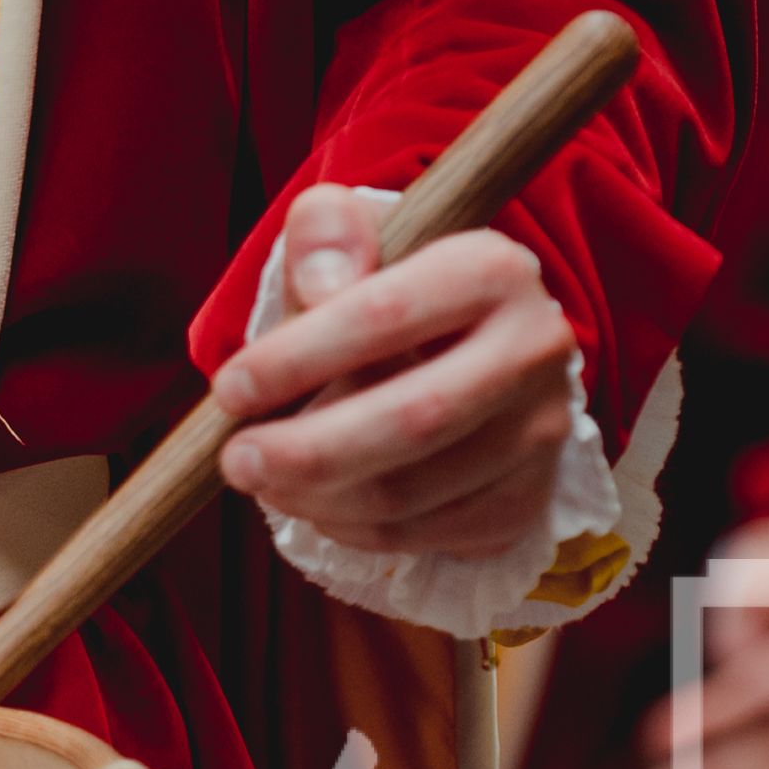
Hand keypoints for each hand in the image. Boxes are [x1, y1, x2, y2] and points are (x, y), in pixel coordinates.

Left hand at [212, 186, 581, 558]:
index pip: (385, 315)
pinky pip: (420, 533)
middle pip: (413, 419)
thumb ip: (327, 236)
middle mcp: (535, 349)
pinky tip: (319, 503)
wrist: (469, 354)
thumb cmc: (392, 299)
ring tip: (265, 479)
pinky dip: (351, 528)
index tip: (230, 389)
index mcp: (493, 269)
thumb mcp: (357, 244)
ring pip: (410, 490)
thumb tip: (320, 277)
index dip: (297, 358)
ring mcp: (538, 432)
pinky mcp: (524, 499)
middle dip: (306, 450)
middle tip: (236, 461)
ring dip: (316, 497)